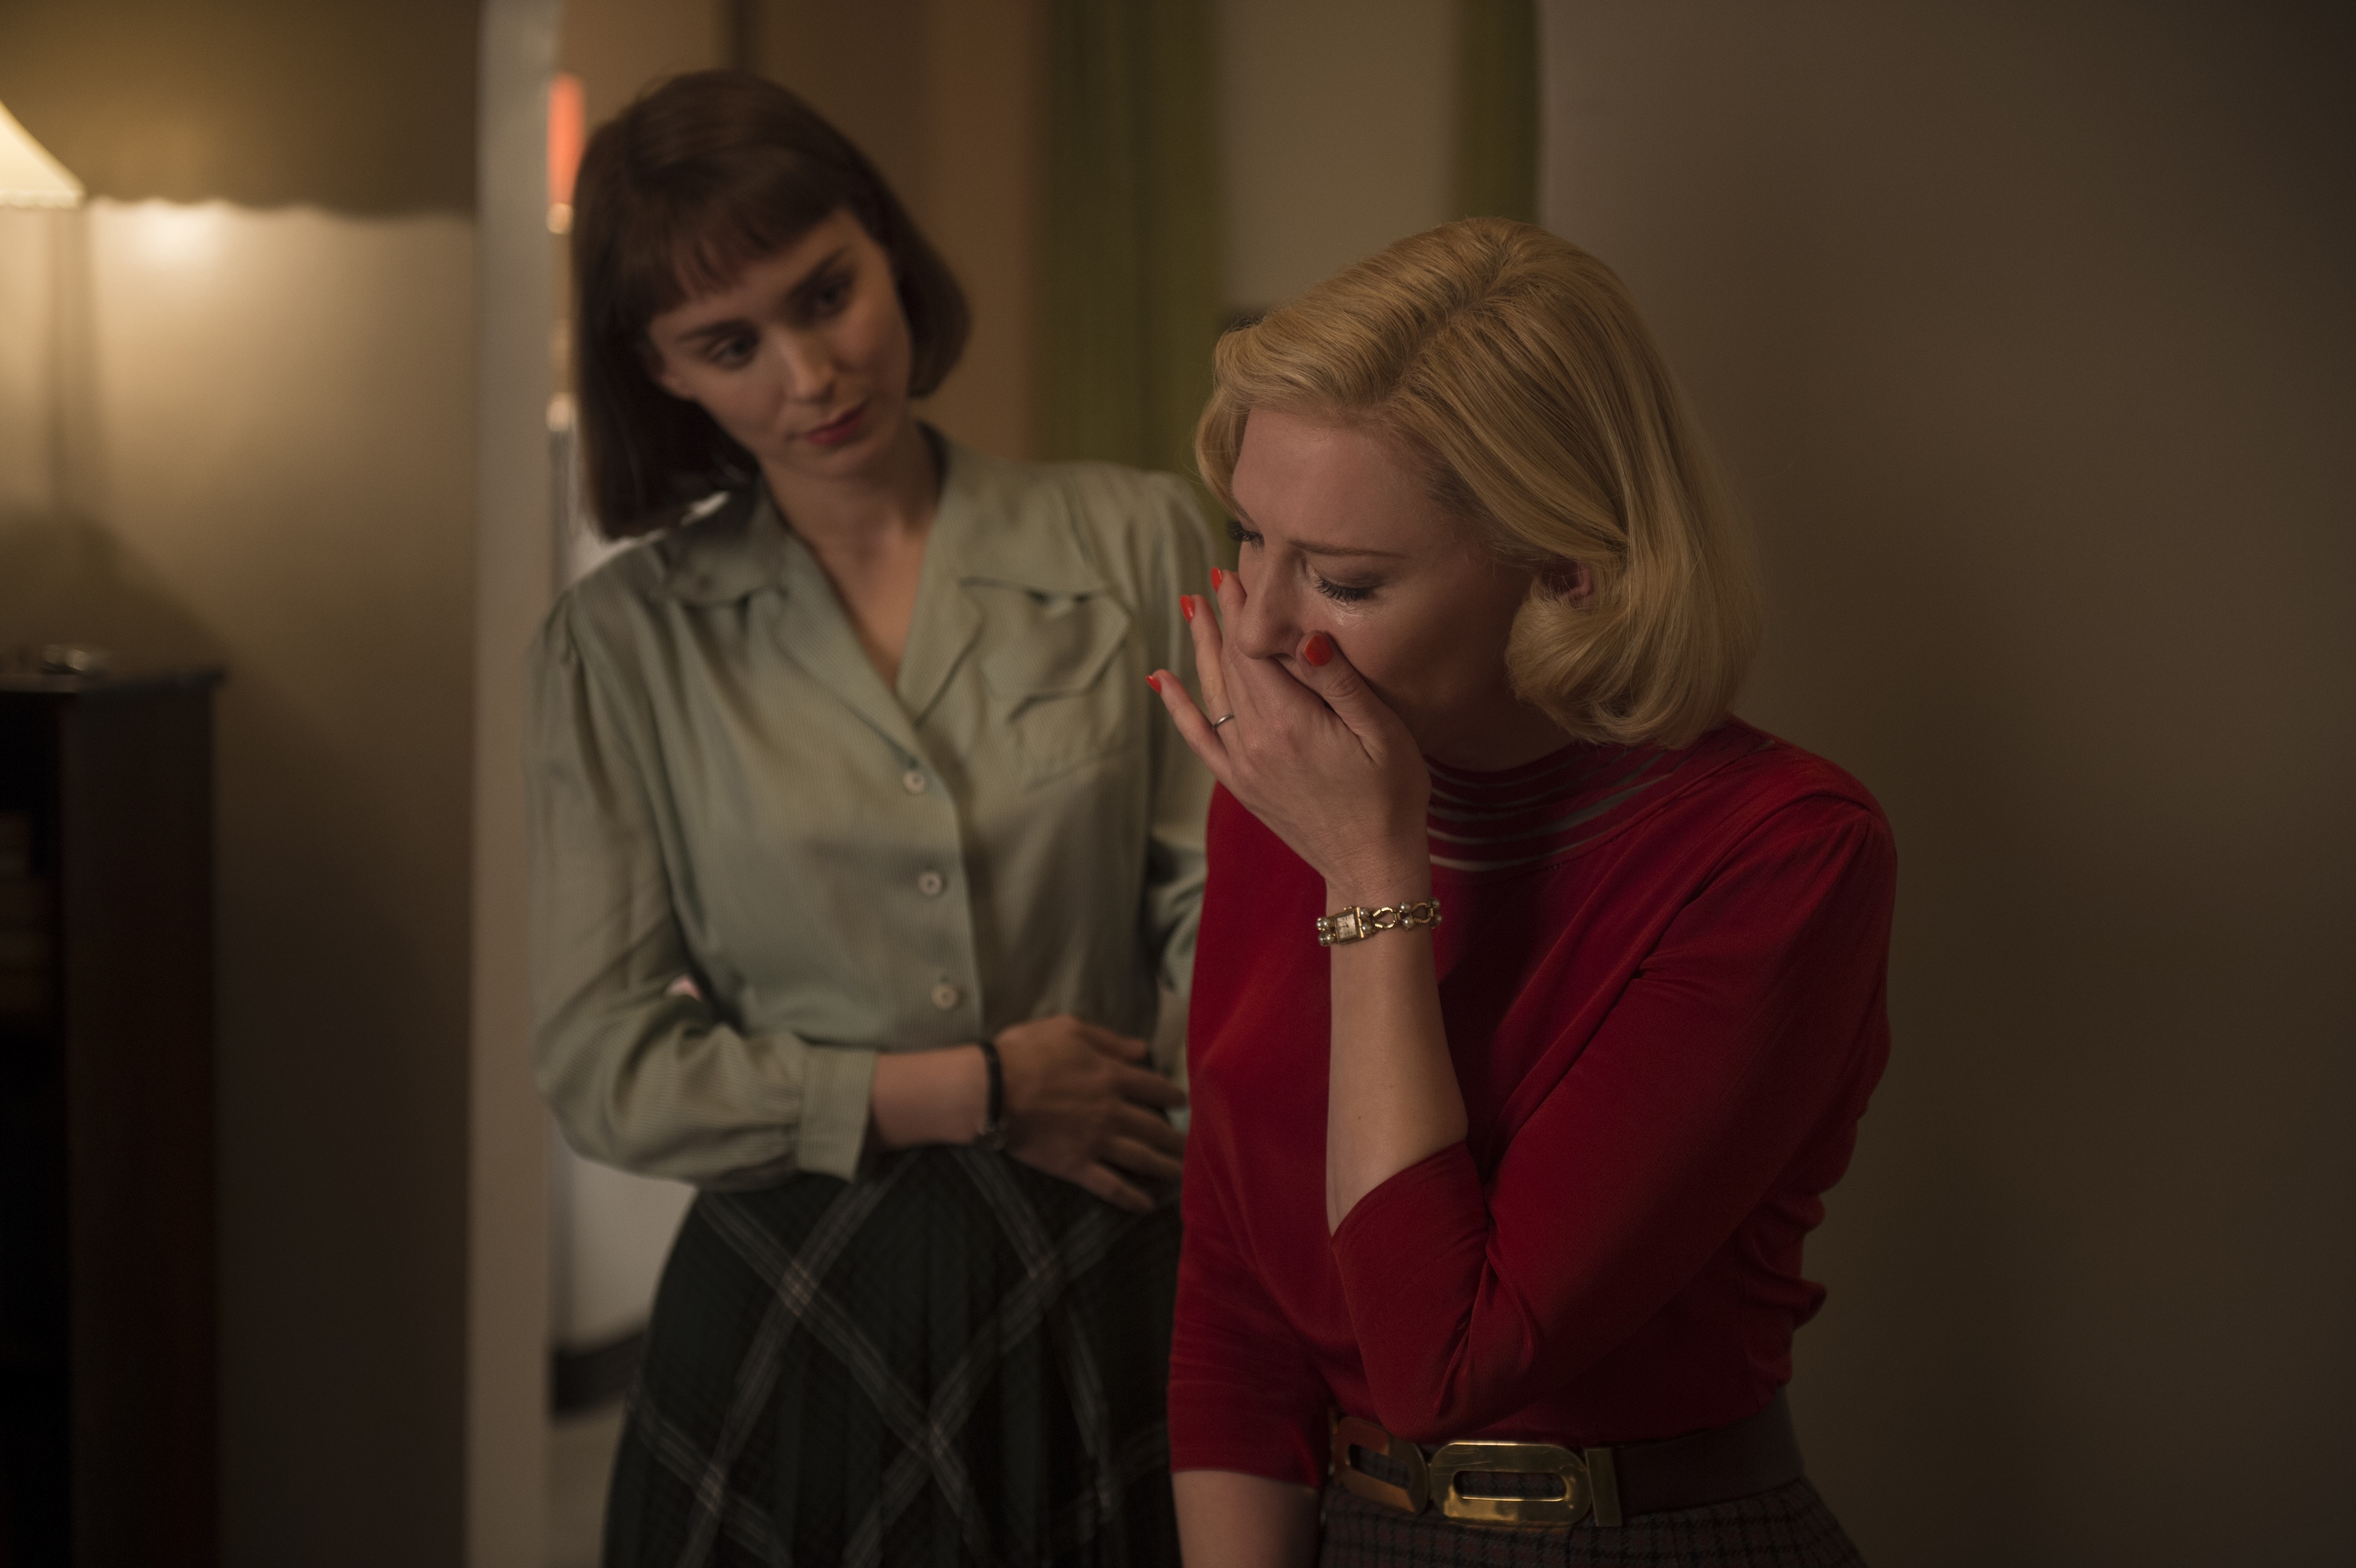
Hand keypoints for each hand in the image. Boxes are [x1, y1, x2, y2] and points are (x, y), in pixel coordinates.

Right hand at [994, 1014, 1185, 1212]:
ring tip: (1184, 1176)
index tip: (1183, 1103)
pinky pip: (1111, 1186)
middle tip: (1194, 1146)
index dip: (1172, 1095)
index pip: (1154, 1087)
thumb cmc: (1025, 1053)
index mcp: (1112, 1076)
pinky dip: (1132, 1197)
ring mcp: (1097, 1141)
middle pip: (1155, 1127)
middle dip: (1177, 1137)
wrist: (992, 1091)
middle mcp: (1113, 1111)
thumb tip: (1141, 1049)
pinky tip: (1147, 1205)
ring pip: (1142, 1158)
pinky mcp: (1076, 1166)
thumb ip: (1108, 1040)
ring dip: (1166, 1168)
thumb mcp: (1068, 1029)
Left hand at [1151, 571, 1430, 900]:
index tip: (1239, 570)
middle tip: (1219, 576)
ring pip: (1213, 691)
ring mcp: (1243, 763)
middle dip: (1225, 617)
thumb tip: (1307, 635)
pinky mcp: (1241, 783)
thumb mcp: (1383, 734)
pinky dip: (1178, 706)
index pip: (1255, 647)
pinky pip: (1198, 737)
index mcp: (1289, 721)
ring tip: (1191, 607)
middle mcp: (1255, 740)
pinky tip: (1162, 680)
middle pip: (1231, 663)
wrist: (1372, 868)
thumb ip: (1341, 683)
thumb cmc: (1391, 798)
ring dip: (1202, 647)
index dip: (1246, 607)